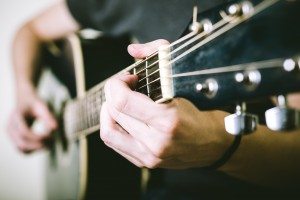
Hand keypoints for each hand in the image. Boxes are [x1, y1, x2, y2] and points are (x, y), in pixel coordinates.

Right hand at [7, 82, 56, 152]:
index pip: (24, 132)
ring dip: (36, 150)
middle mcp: (10, 126)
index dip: (38, 137)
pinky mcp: (13, 139)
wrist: (24, 100)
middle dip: (38, 146)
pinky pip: (21, 150)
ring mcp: (10, 134)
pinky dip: (33, 150)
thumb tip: (55, 128)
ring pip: (21, 149)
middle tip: (52, 143)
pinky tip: (43, 144)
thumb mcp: (43, 107)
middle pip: (21, 143)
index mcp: (16, 116)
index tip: (51, 136)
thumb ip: (49, 117)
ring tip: (49, 144)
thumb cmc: (35, 103)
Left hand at [100, 40, 233, 168]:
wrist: (214, 142)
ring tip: (119, 102)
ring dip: (109, 111)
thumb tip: (133, 50)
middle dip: (112, 92)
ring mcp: (150, 156)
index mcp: (168, 121)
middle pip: (114, 113)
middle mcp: (156, 142)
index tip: (127, 78)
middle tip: (123, 86)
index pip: (122, 101)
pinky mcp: (145, 162)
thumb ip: (158, 53)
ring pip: (108, 131)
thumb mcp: (185, 76)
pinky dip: (113, 125)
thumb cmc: (203, 109)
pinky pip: (115, 143)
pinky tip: (124, 116)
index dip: (117, 84)